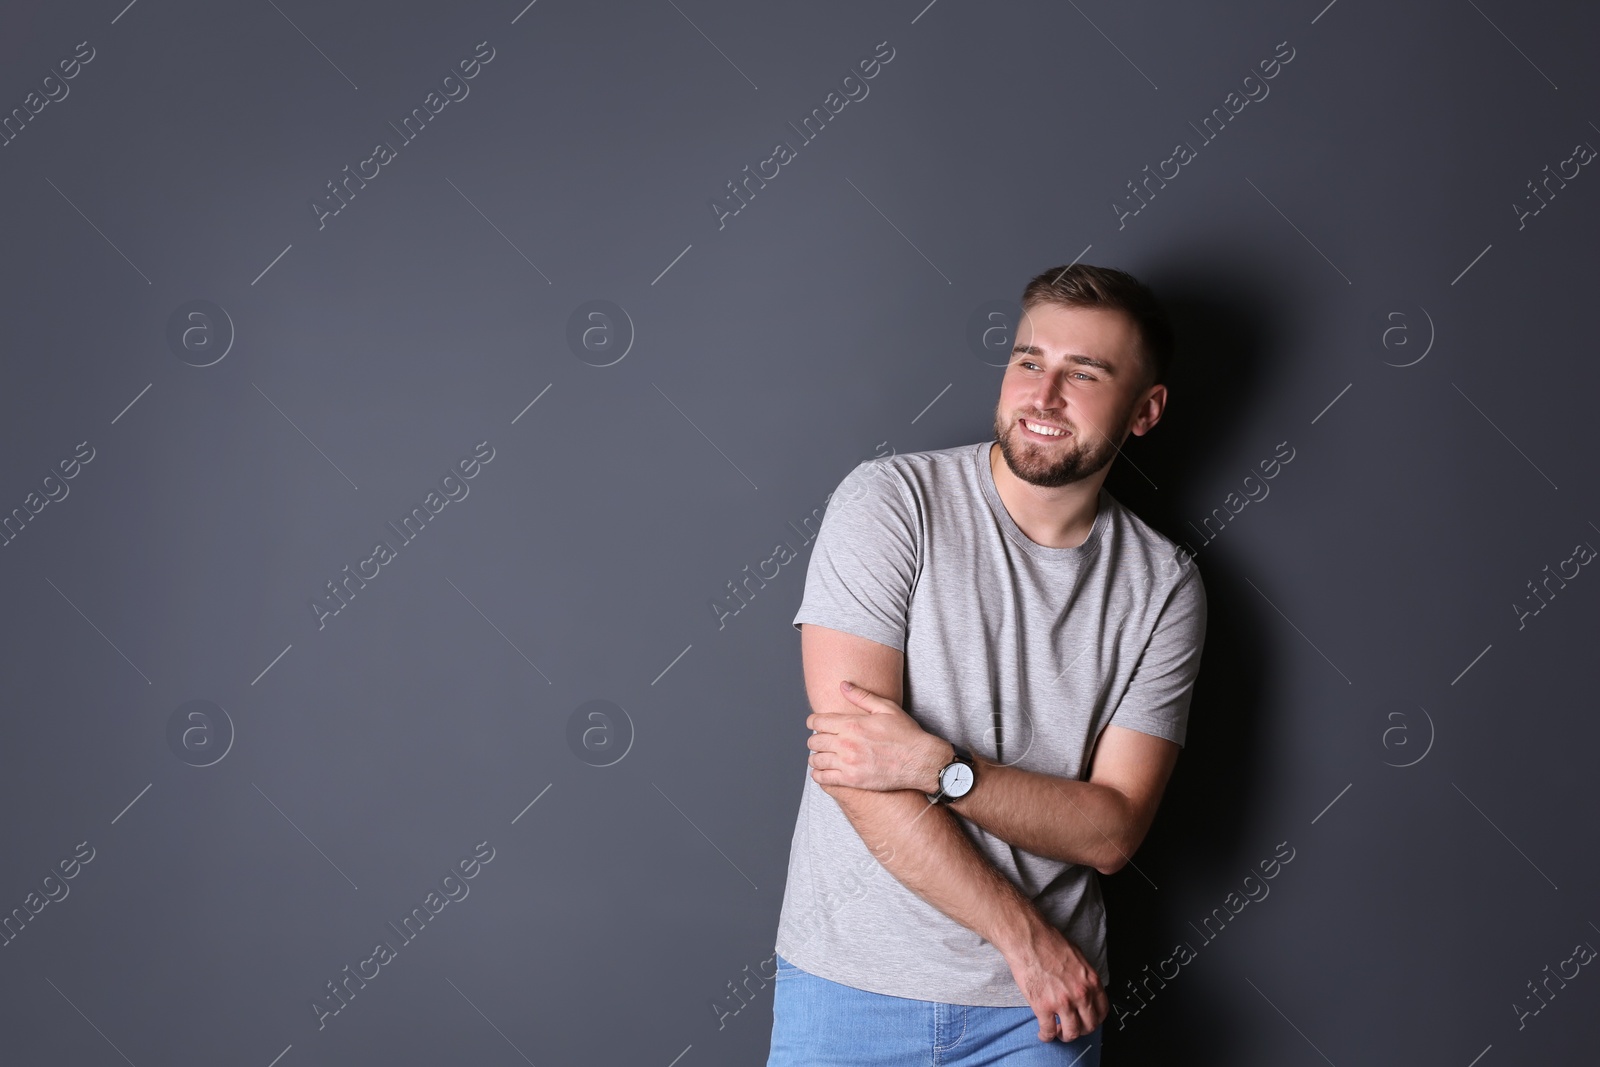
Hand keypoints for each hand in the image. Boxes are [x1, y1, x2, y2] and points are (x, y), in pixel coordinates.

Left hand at [806, 681, 951, 793]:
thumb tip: (843, 685)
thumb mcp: (886, 708)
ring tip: (822, 756)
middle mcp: (846, 744)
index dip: (813, 721)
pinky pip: (823, 779)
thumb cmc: (906, 734)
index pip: (817, 722)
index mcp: (852, 724)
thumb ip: (861, 696)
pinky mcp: (852, 781)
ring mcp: (848, 764)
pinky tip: (823, 771)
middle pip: (814, 741)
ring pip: (816, 760)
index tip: (816, 724)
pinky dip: (819, 774)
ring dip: (816, 757)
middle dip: (816, 739)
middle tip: (822, 740)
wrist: (921, 761)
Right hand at [1003, 923, 1108, 1042]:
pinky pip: (1048, 1031)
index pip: (1102, 1011)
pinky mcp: (1043, 1007)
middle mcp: (1081, 994)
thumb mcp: (1078, 957)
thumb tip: (1085, 988)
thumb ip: (1084, 977)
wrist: (1028, 939)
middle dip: (1081, 1030)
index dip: (1094, 1020)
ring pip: (1071, 1033)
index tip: (1087, 1020)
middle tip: (1073, 1028)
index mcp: (1091, 981)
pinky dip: (1046, 1036)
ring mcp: (1063, 1002)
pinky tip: (1043, 1034)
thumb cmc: (1049, 942)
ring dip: (1065, 1036)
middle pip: (1089, 1025)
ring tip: (1058, 1032)